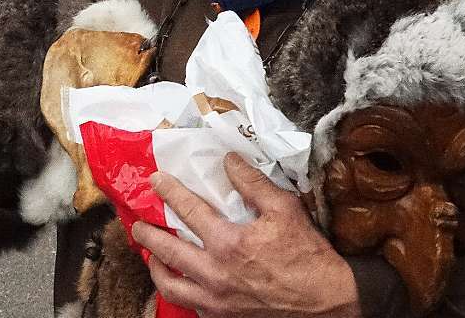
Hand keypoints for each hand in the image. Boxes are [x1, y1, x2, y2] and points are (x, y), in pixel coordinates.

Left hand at [131, 153, 359, 317]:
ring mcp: (216, 301)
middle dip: (148, 234)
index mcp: (228, 243)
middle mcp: (215, 274)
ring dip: (156, 268)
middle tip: (137, 223)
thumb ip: (252, 184)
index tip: (156, 180)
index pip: (188, 210)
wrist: (327, 303)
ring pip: (171, 286)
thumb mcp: (285, 209)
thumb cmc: (308, 255)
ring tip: (151, 256)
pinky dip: (179, 291)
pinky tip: (180, 282)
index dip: (169, 191)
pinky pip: (190, 306)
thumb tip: (229, 161)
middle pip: (167, 250)